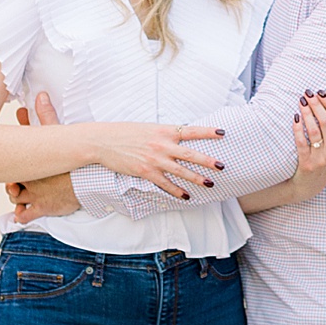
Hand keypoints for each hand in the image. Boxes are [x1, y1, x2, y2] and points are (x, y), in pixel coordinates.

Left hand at [5, 96, 77, 224]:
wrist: (89, 182)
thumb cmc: (74, 160)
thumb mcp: (59, 133)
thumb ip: (46, 115)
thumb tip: (40, 96)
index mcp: (29, 161)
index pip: (12, 155)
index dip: (8, 153)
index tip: (6, 150)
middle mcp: (28, 179)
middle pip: (10, 179)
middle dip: (11, 179)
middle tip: (14, 178)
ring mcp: (34, 195)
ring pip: (15, 197)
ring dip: (16, 195)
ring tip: (17, 193)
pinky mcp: (42, 209)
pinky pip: (26, 215)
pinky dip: (21, 215)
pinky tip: (19, 213)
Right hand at [9, 89, 222, 199]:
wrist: (102, 141)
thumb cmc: (124, 132)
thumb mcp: (147, 128)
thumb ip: (164, 134)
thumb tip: (179, 138)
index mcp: (163, 130)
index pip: (191, 130)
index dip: (208, 132)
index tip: (223, 133)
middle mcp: (162, 145)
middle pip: (191, 154)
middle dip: (208, 161)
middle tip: (222, 165)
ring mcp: (154, 159)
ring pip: (181, 171)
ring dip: (197, 178)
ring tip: (210, 184)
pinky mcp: (145, 172)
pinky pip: (165, 184)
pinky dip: (177, 191)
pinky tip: (186, 197)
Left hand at [277, 91, 325, 202]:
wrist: (312, 185)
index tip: (322, 92)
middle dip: (316, 106)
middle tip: (308, 93)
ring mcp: (320, 158)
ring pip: (314, 131)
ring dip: (307, 114)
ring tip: (301, 102)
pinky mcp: (306, 164)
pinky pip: (302, 143)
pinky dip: (298, 129)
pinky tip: (295, 118)